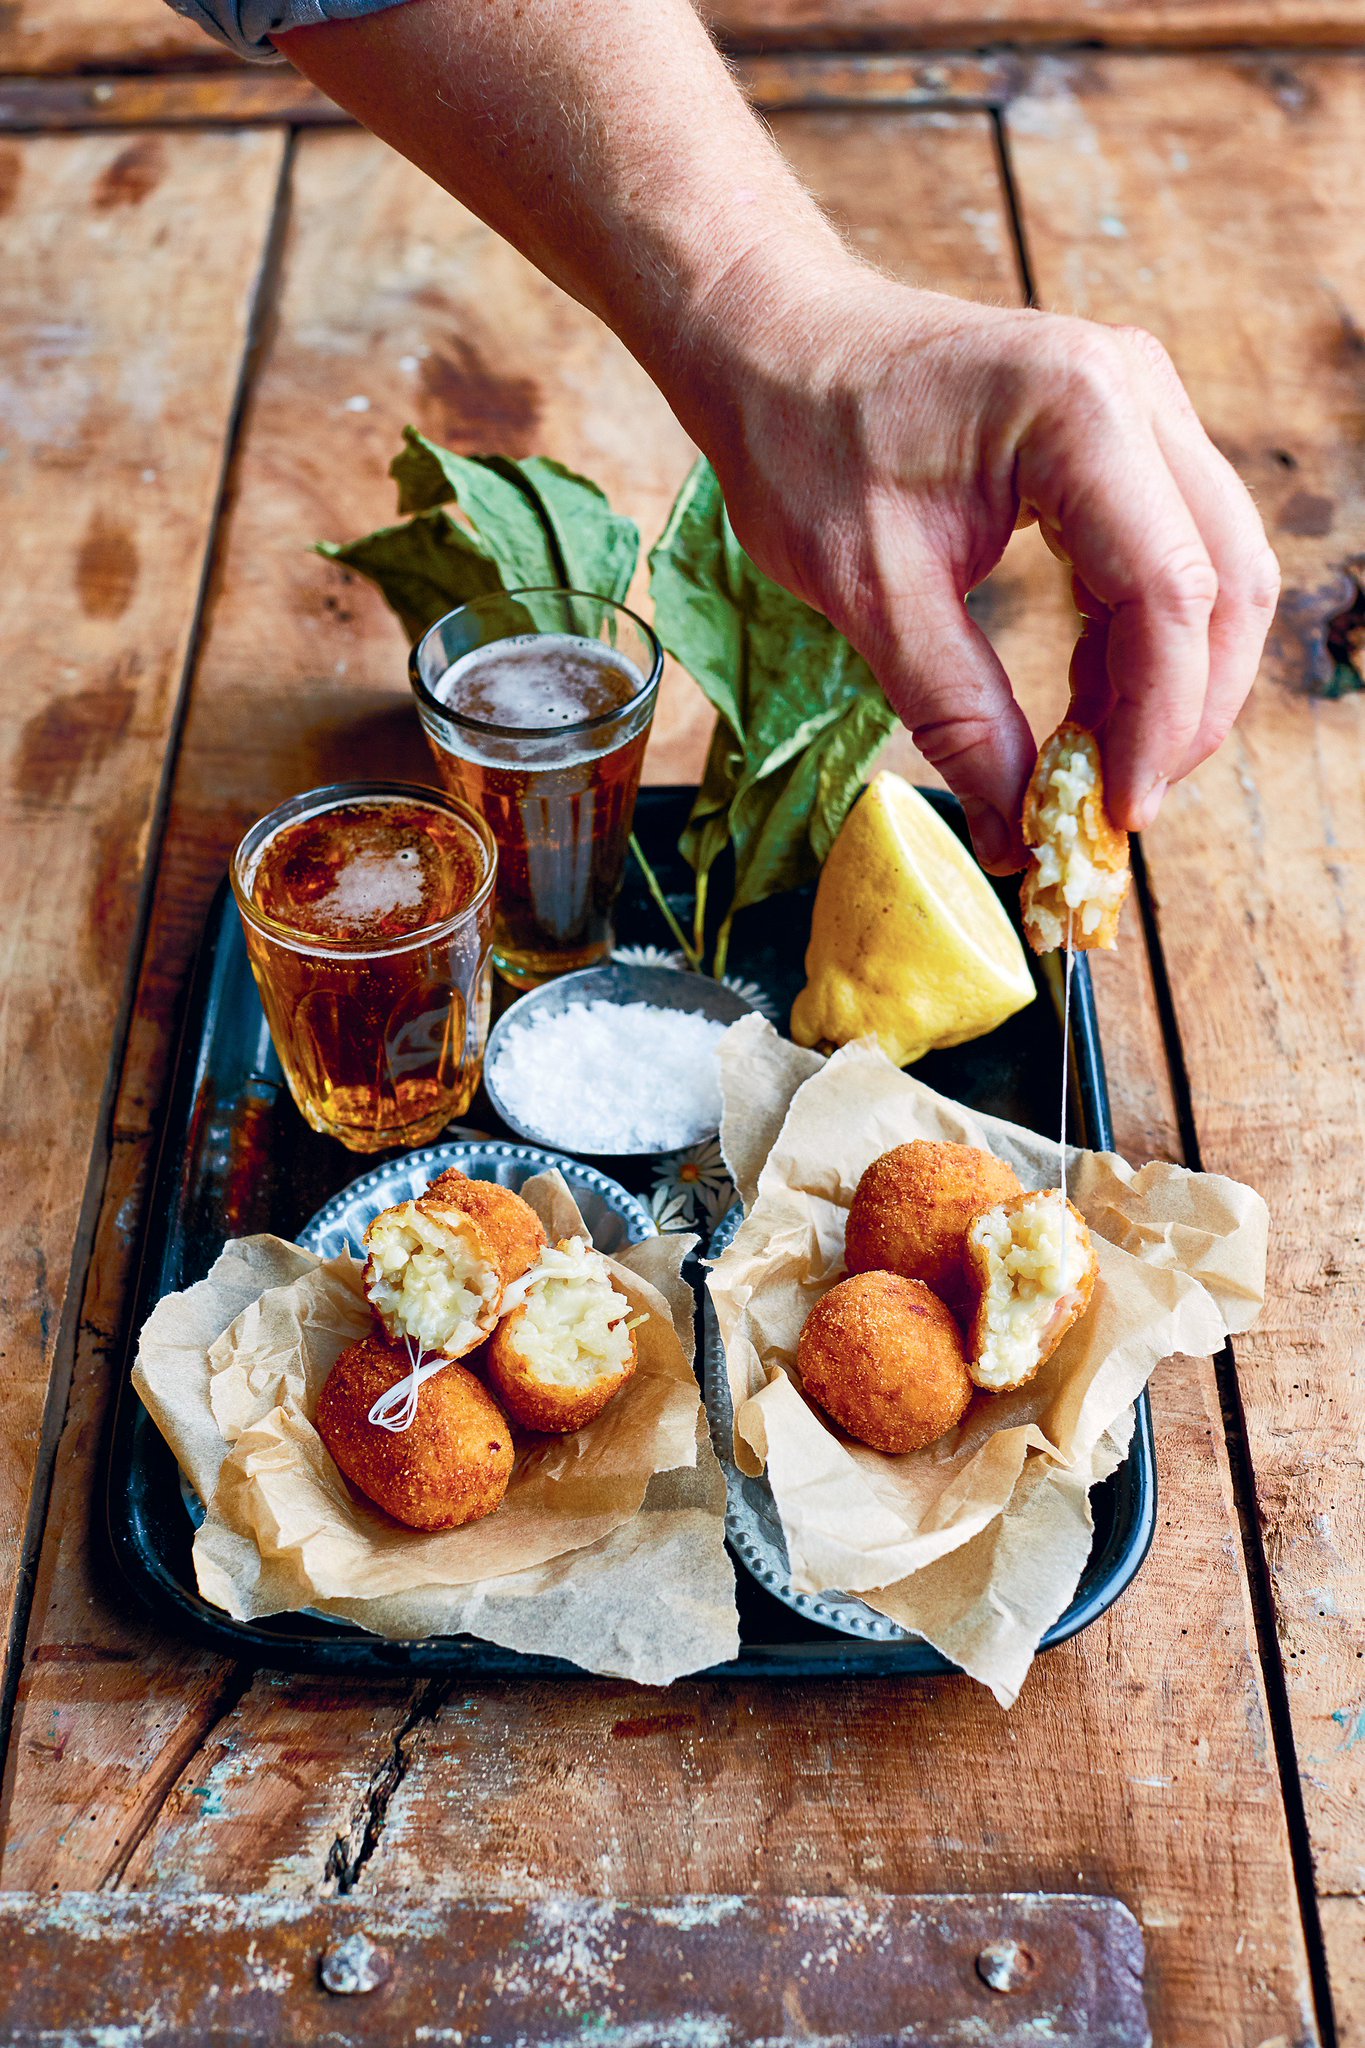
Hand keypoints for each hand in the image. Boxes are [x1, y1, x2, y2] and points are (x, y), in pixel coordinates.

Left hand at [671, 251, 1278, 869]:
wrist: (775, 345)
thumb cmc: (803, 442)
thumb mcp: (870, 595)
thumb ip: (955, 715)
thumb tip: (1011, 832)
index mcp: (1078, 411)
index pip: (1170, 591)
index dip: (1158, 720)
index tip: (1113, 814)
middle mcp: (1135, 393)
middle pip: (1223, 582)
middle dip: (1184, 713)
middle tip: (1117, 809)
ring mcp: (1139, 408)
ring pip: (1213, 573)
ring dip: (1170, 684)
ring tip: (1095, 769)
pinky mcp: (1121, 439)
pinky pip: (1168, 556)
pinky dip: (1139, 645)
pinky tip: (1087, 709)